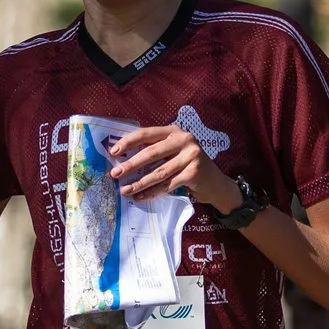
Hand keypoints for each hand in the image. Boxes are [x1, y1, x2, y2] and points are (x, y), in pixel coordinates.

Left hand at [110, 124, 236, 208]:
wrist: (215, 183)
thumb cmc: (187, 165)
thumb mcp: (173, 152)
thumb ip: (154, 150)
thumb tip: (122, 159)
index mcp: (174, 131)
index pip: (147, 134)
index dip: (128, 142)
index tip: (113, 152)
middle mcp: (184, 140)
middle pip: (151, 153)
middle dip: (131, 165)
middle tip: (115, 174)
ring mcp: (191, 156)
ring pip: (158, 172)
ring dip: (139, 183)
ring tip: (124, 190)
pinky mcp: (194, 173)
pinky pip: (167, 185)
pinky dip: (152, 192)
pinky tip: (140, 197)